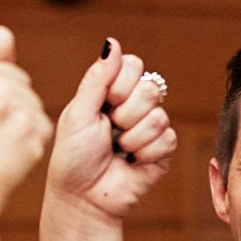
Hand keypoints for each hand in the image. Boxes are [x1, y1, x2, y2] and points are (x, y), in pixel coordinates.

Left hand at [45, 40, 178, 220]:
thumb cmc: (73, 157)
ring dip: (132, 138)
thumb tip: (112, 42)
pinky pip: (167, 139)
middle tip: (110, 130)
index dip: (120, 84)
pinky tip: (131, 162)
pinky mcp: (162, 152)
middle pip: (151, 88)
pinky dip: (144, 154)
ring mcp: (149, 128)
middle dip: (126, 113)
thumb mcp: (79, 113)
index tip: (102, 104)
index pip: (134, 65)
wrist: (83, 198)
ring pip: (159, 116)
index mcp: (112, 91)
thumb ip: (98, 78)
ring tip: (117, 150)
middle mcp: (133, 106)